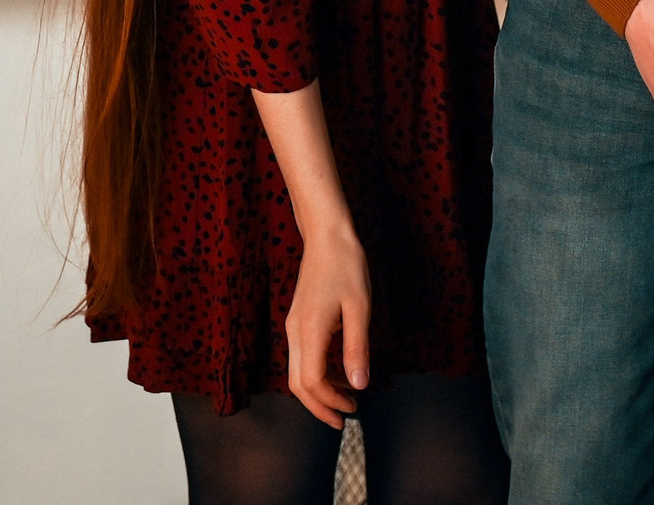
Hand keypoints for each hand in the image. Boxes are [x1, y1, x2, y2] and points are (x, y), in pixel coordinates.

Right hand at [283, 223, 369, 427]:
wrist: (327, 235)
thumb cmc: (347, 266)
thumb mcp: (360, 308)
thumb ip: (357, 348)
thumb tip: (359, 385)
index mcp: (309, 331)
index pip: (312, 382)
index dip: (330, 402)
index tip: (353, 409)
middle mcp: (295, 332)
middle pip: (298, 384)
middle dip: (320, 406)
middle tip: (344, 418)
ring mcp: (293, 326)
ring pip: (297, 373)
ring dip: (319, 391)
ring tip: (347, 397)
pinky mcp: (297, 320)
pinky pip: (302, 357)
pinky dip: (318, 373)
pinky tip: (340, 372)